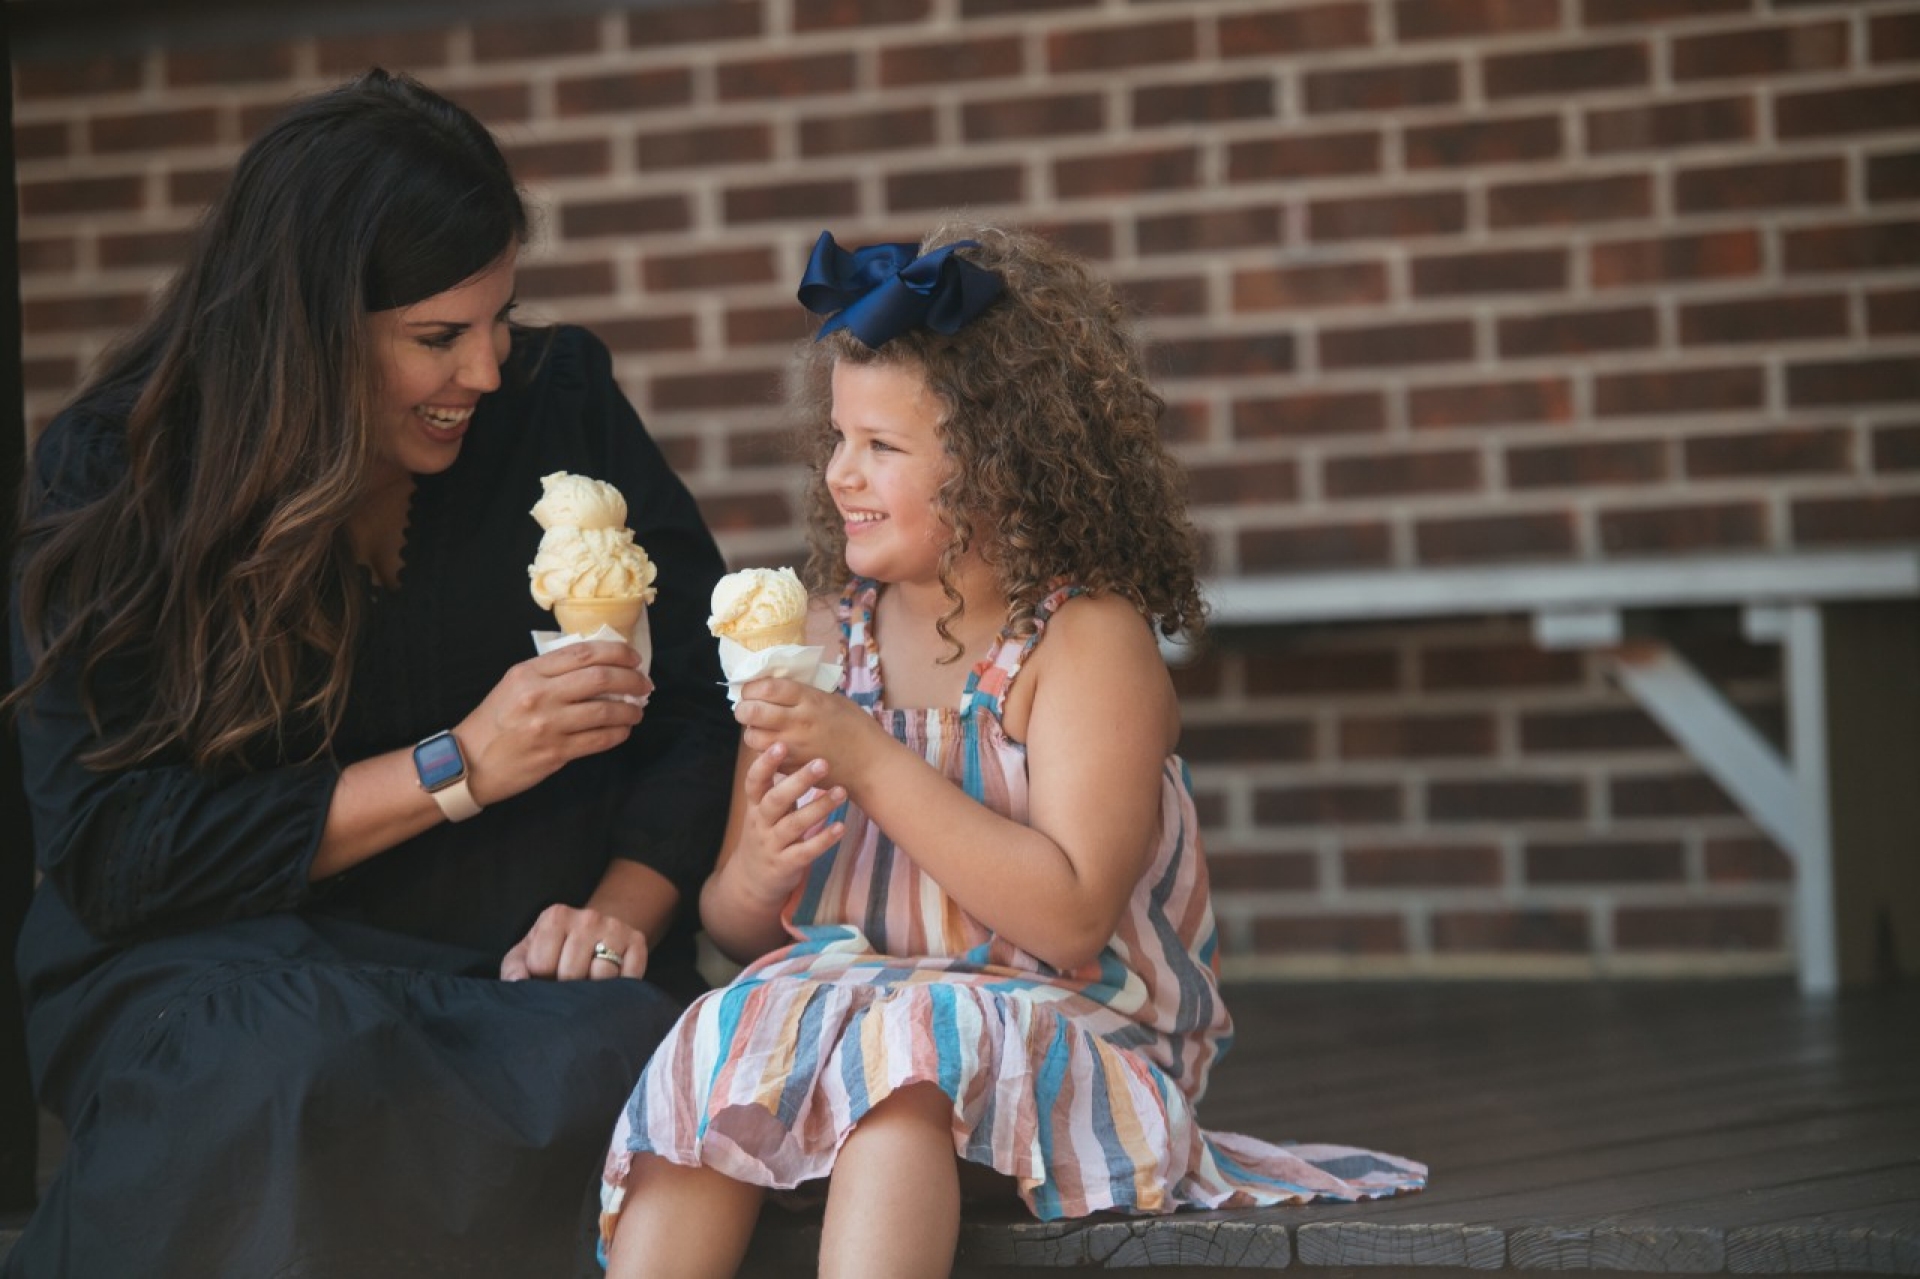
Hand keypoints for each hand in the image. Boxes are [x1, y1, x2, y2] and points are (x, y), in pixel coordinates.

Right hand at [458, 640, 652, 806]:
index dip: (617, 653)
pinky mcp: (555, 753)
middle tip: (644, 685)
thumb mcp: (514, 684)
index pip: (584, 653)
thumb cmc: (494, 721)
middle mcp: (539, 695)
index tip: (633, 658)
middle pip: (600, 678)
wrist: (469, 762)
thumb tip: (597, 665)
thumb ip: (550, 672)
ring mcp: (548, 725)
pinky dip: (618, 734)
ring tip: (637, 711)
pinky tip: (623, 731)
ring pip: (605, 711)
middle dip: (632, 680)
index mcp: (529, 672)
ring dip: (630, 710)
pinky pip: (598, 740)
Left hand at [501, 903, 648, 981]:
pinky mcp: (638, 942)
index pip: (541, 965)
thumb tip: (518, 982)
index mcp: (556, 916)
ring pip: (602, 977)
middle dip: (568, 987)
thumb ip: (514, 968)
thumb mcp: (527, 953)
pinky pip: (628, 979)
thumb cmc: (555, 949)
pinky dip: (619, 989)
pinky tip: (610, 983)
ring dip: (594, 990)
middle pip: (572, 973)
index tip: (546, 976)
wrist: (596, 931)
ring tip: (589, 983)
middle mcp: (588, 917)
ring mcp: (615, 928)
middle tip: (569, 983)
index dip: (541, 980)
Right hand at [723, 742, 844, 914]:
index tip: (781, 744)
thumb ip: (775, 783)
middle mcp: (761, 824)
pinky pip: (805, 852)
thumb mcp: (764, 809)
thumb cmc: (766, 832)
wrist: (751, 881)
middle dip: (798, 781)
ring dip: (819, 808)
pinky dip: (823, 840)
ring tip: (842, 792)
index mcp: (755, 806)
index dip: (765, 763)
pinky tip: (841, 827)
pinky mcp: (786, 865)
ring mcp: (772, 845)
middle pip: (775, 800)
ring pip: (793, 825)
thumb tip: (788, 742)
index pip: (754, 781)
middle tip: (822, 763)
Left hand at [734, 678, 880, 786]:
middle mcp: (798, 722)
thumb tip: (774, 687)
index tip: (751, 689)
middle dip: (743, 708)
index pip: (767, 687)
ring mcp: (793, 747)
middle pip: (751, 712)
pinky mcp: (791, 767)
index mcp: (809, 700)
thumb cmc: (855, 727)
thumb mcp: (832, 700)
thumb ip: (804, 694)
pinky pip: (765, 757)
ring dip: (752, 731)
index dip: (752, 687)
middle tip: (748, 708)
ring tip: (761, 728)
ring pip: (752, 737)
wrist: (870, 764)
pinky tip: (775, 745)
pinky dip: (764, 750)